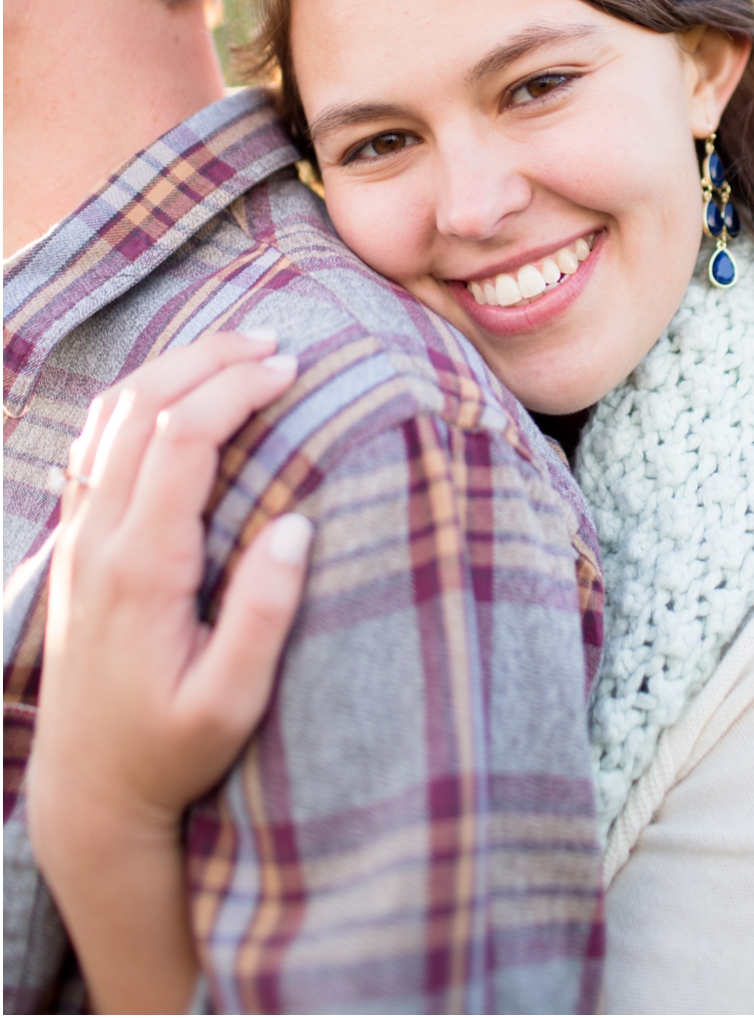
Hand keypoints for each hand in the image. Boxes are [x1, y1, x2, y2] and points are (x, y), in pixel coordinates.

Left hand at [26, 332, 310, 1014]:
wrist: (86, 790)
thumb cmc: (171, 751)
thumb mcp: (231, 702)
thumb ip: (264, 615)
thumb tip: (298, 526)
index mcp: (142, 568)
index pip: (181, 441)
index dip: (236, 389)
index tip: (293, 368)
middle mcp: (99, 542)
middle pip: (141, 409)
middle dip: (209, 359)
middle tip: (276, 341)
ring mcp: (79, 540)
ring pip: (110, 418)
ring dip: (173, 370)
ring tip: (237, 349)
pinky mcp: (77, 548)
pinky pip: (96, 446)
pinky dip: (140, 400)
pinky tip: (183, 392)